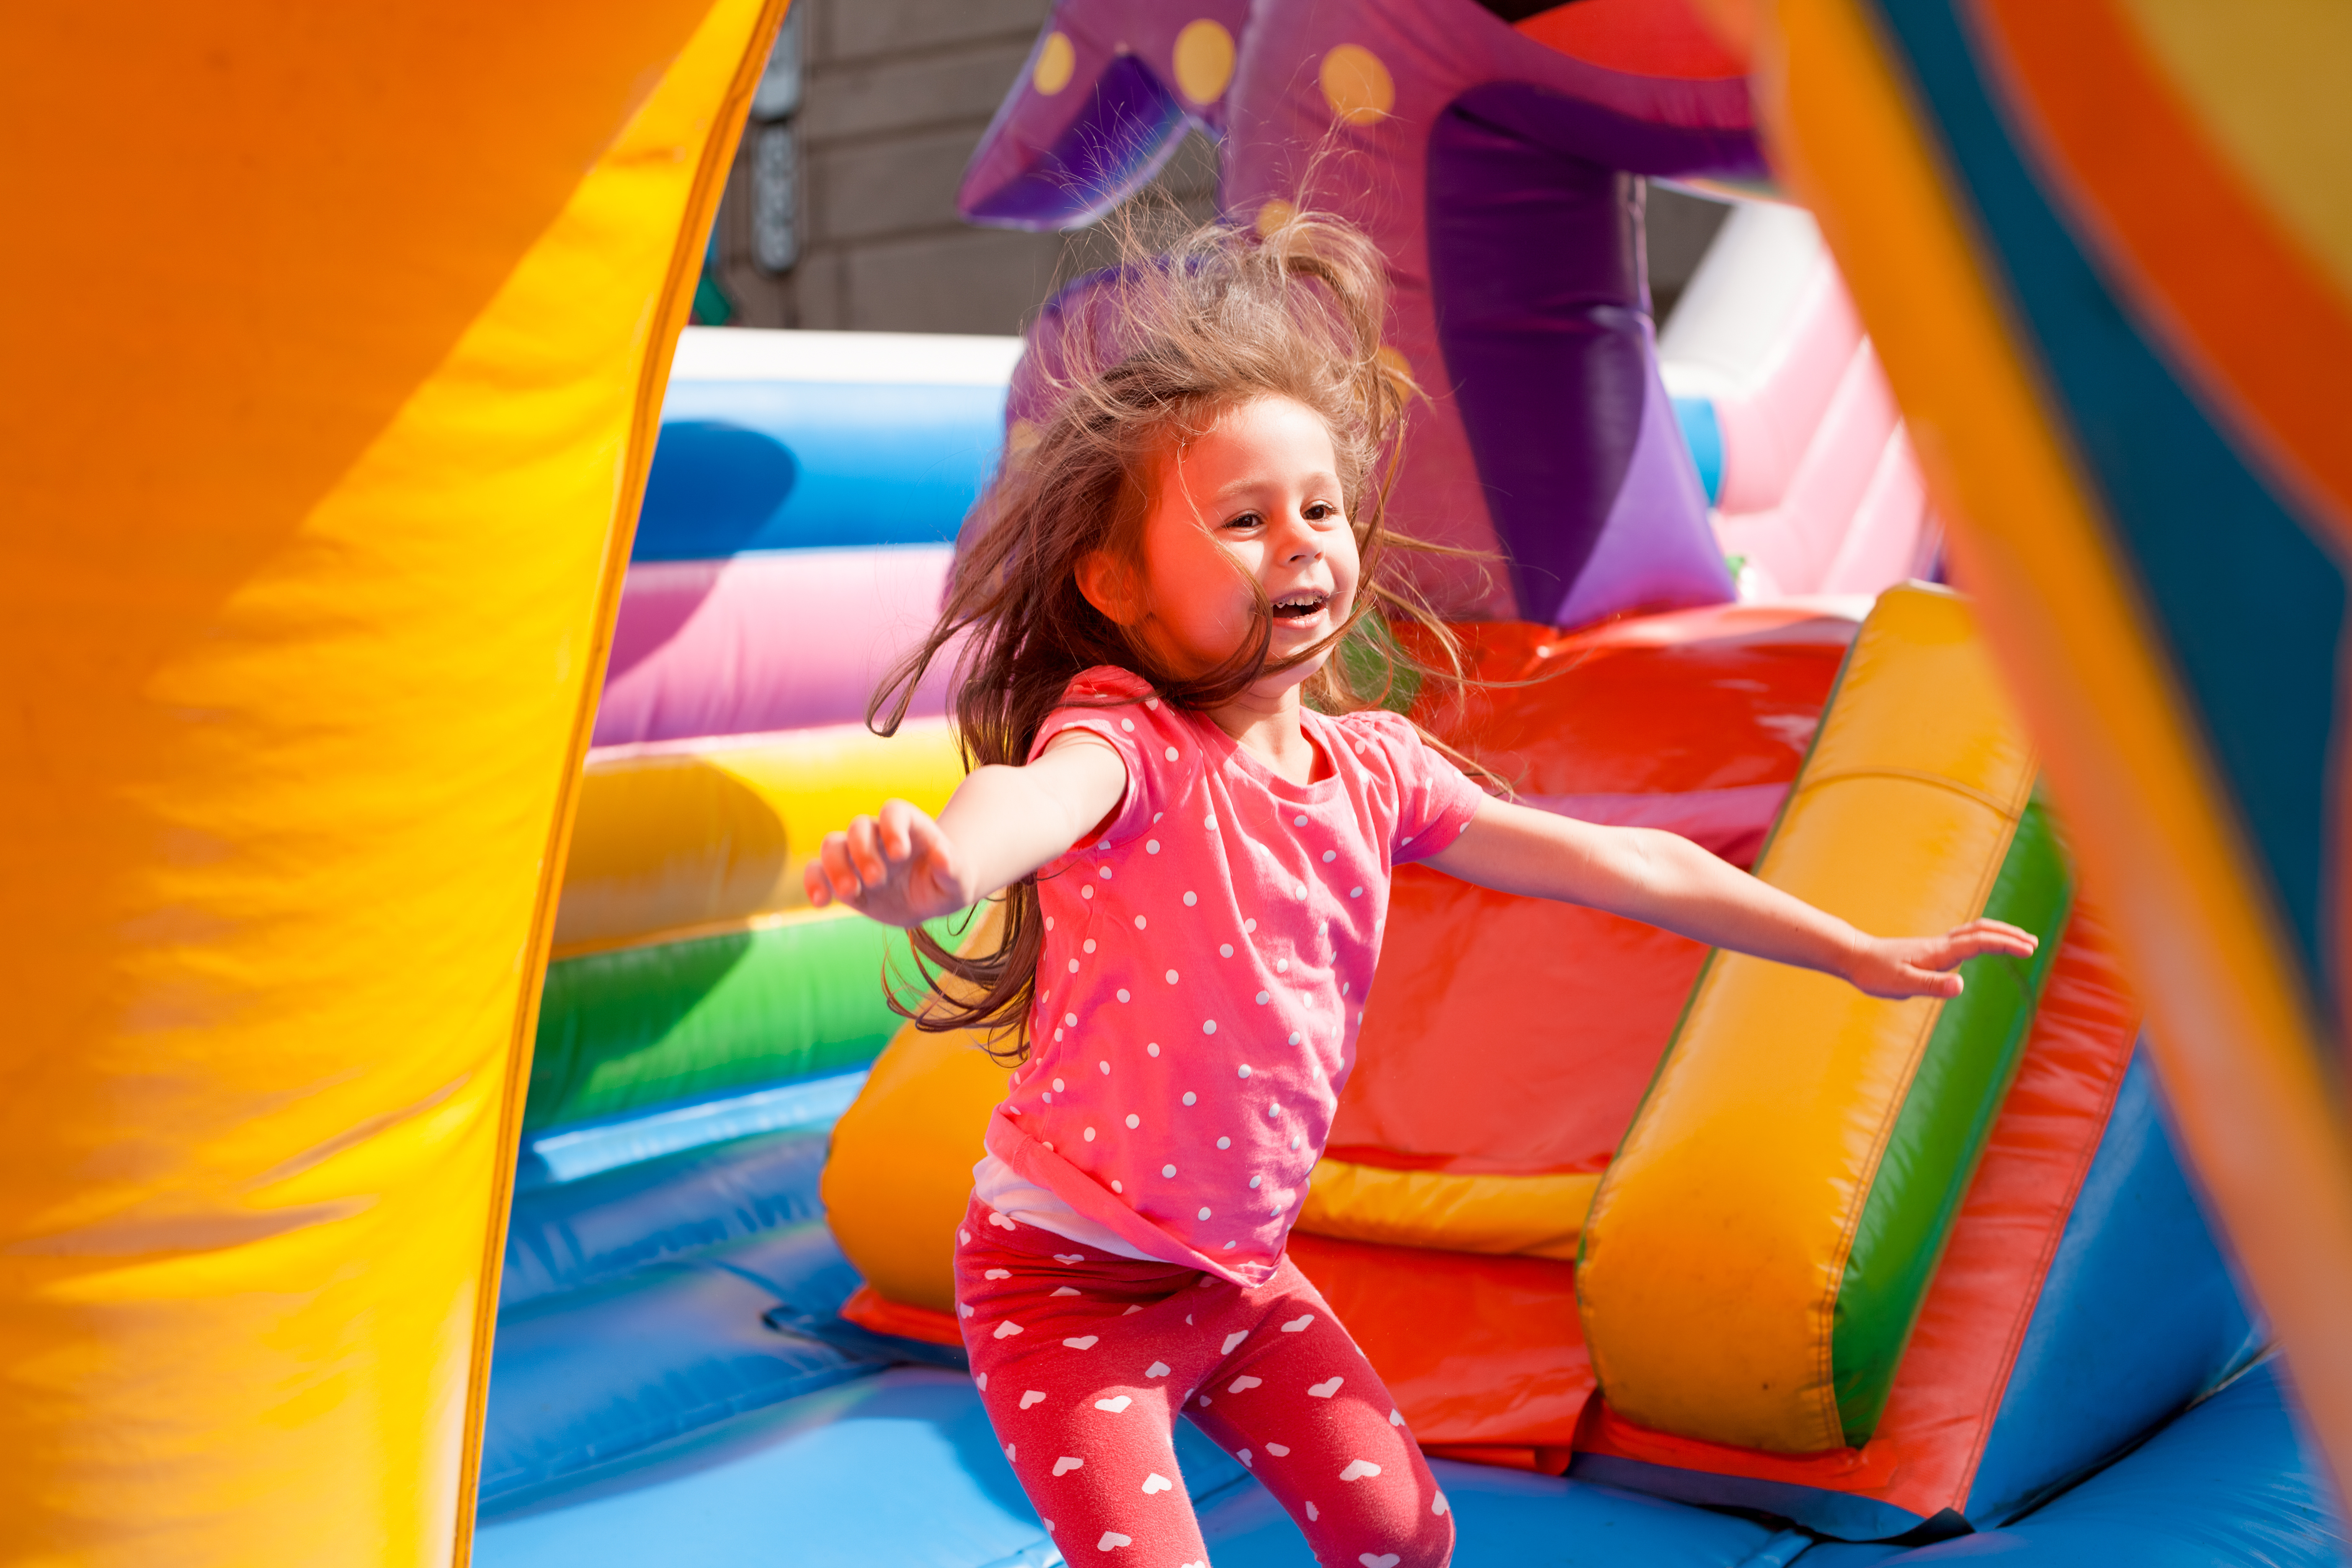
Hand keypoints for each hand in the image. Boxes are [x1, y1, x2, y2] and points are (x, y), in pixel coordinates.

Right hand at [804, 798, 971, 926]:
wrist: (930, 897)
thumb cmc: (947, 882)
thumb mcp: (958, 879)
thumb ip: (952, 867)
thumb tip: (943, 857)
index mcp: (908, 827)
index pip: (894, 812)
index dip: (893, 827)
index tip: (900, 853)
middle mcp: (878, 836)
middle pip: (859, 827)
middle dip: (863, 852)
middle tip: (877, 880)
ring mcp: (856, 855)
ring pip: (832, 845)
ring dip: (835, 867)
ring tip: (850, 893)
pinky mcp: (841, 877)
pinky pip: (817, 871)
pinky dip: (813, 883)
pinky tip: (820, 902)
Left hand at [1844, 918, 2040, 999]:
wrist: (1855, 957)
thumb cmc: (1876, 973)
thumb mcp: (1903, 985)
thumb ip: (1932, 985)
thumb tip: (1961, 985)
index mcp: (1940, 952)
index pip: (1980, 943)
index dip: (2006, 945)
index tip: (2029, 949)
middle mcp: (1941, 944)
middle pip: (1981, 931)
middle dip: (2009, 935)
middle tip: (2033, 943)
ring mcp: (1936, 945)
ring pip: (1974, 931)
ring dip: (1998, 933)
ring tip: (2018, 941)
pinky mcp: (1930, 949)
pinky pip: (1964, 938)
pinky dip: (1983, 937)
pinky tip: (1984, 946)